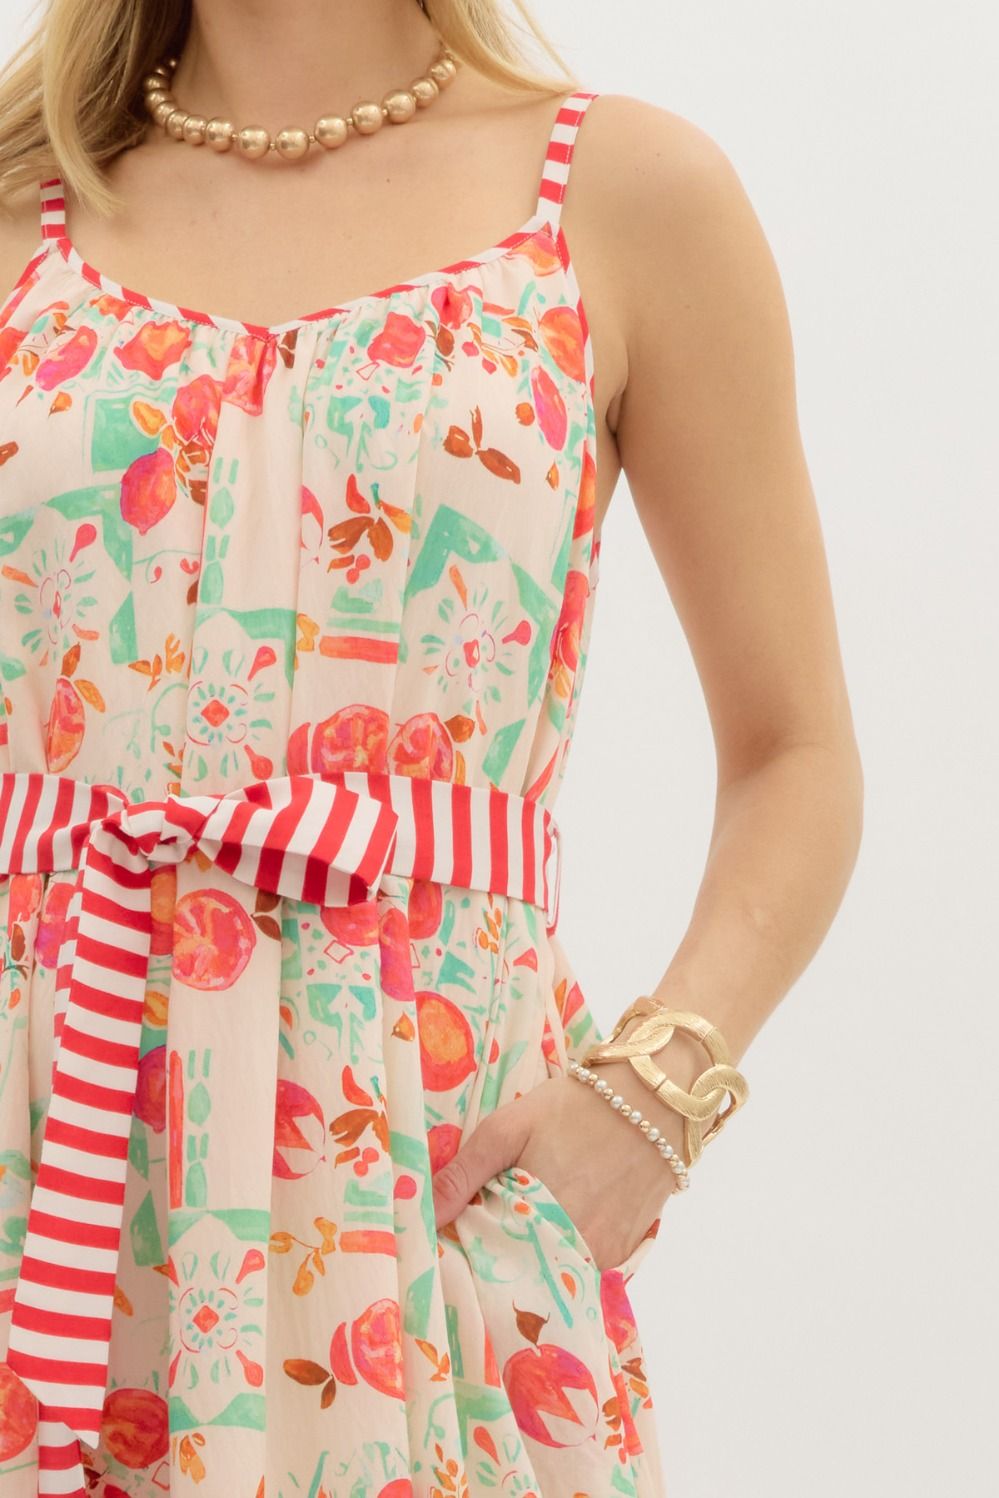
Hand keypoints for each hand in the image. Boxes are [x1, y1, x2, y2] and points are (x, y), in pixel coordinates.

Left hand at [431, 1048, 698, 1270]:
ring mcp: (600, 1256)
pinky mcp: (622, 1254)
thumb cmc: (575, 1107)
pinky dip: (563, 1255)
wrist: (654, 1100)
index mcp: (534, 1219)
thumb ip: (463, 1174)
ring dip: (531, 1259)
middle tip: (485, 1231)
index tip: (450, 1245)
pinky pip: (581, 1269)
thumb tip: (422, 1218)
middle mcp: (570, 1249)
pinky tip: (555, 1226)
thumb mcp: (509, 1127)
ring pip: (550, 1275)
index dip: (466, 1255)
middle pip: (518, 1276)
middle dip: (497, 1261)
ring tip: (520, 1226)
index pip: (484, 1264)